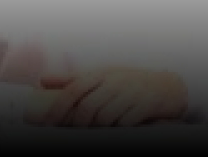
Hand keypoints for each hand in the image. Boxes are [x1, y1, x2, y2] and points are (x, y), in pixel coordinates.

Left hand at [24, 67, 187, 127]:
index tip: (48, 124)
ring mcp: (131, 93)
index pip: (74, 88)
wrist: (166, 87)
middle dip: (78, 124)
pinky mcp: (145, 105)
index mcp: (101, 73)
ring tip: (99, 130)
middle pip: (88, 107)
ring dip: (99, 128)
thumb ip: (72, 79)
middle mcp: (115, 81)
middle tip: (76, 133)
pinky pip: (125, 123)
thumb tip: (41, 81)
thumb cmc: (127, 83)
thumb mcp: (101, 76)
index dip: (58, 107)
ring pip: (105, 117)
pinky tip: (118, 128)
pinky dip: (118, 129)